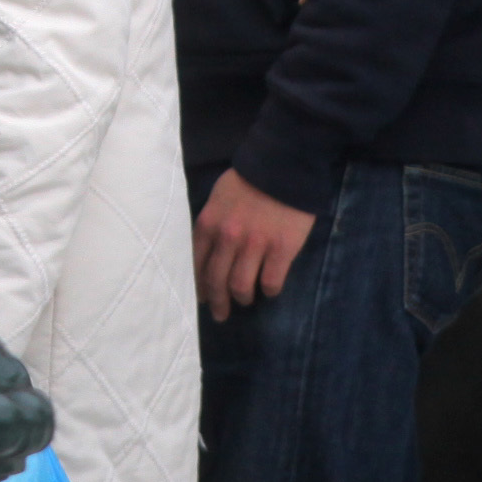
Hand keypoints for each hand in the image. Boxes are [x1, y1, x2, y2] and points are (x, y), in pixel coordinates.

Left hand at [192, 169, 316, 320]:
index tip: (203, 299)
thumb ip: (212, 223)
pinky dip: (268, 291)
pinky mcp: (281, 250)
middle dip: (217, 302)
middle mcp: (228, 238)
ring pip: (241, 287)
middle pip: (217, 281)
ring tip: (246, 300)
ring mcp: (255, 245)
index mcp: (210, 223)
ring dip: (242, 298)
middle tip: (221, 315)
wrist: (285, 165)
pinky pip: (270, 282)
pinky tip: (269, 289)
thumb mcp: (218, 197)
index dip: (200, 286)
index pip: (197, 264)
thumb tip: (208, 251)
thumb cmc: (249, 180)